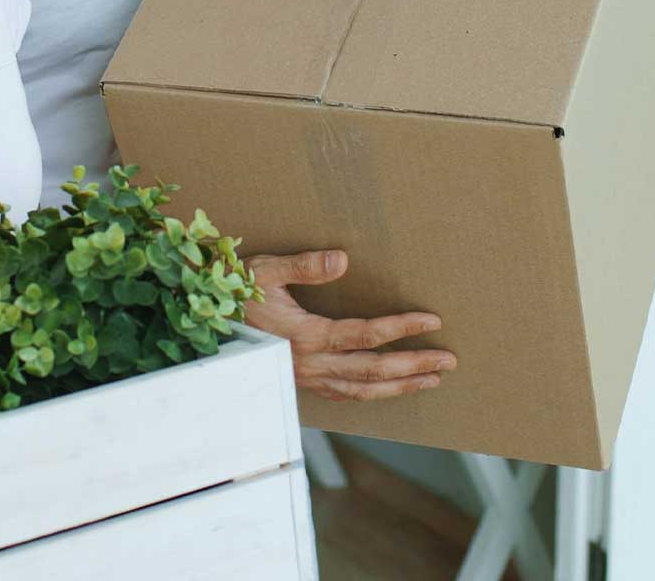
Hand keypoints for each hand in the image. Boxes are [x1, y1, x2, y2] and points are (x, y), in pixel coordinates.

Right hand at [242, 250, 456, 401]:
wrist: (206, 324)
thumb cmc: (235, 292)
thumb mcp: (266, 271)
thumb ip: (304, 266)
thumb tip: (342, 260)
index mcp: (307, 336)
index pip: (366, 335)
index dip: (401, 328)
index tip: (432, 322)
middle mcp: (311, 364)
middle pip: (374, 370)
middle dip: (415, 365)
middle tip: (448, 361)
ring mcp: (307, 378)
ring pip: (363, 390)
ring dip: (401, 386)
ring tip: (432, 380)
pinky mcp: (302, 383)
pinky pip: (344, 395)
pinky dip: (371, 394)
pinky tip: (388, 389)